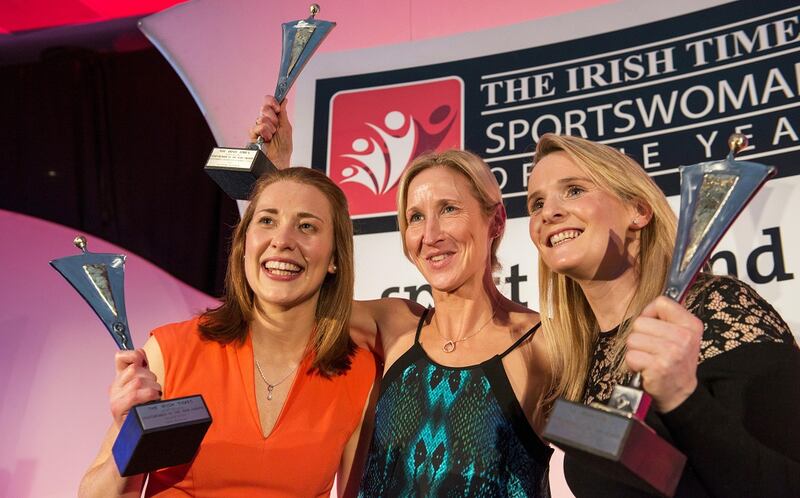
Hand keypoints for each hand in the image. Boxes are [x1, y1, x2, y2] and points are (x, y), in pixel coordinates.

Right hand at [109, 349, 161, 428]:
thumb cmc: (144, 408)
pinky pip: (134, 394)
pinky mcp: (117, 408)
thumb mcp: (145, 385)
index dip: (134, 355)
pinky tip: (152, 399)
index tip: (143, 363)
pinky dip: (148, 395)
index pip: (120, 356)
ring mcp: (114, 397)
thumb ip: (143, 368)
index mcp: (121, 378)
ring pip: (138, 381)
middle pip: (135, 369)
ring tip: (153, 397)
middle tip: (153, 390)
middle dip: (151, 378)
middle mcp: (115, 386)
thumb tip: (140, 351)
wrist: (135, 432)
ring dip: (153, 388)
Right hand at [248, 95, 292, 168]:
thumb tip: (284, 100)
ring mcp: (258, 128)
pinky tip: (267, 138)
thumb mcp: (286, 127)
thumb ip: (283, 113)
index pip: (269, 102)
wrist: (279, 160)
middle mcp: (265, 121)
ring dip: (270, 127)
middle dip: (272, 117)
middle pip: (264, 107)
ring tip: (272, 136)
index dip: (272, 102)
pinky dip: (263, 132)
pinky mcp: (253, 135)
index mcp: (274, 118)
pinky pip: (256, 127)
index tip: (277, 108)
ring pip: (261, 118)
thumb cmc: (283, 147)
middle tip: (276, 126)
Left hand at [625, 296, 703, 412]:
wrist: (679, 393)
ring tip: (649, 359)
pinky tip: (646, 368)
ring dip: (636, 351)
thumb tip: (648, 303)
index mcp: (691, 325)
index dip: (650, 314)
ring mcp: (672, 352)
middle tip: (652, 349)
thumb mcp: (681, 335)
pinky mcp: (659, 366)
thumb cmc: (674, 361)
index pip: (661, 303)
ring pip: (633, 339)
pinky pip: (631, 356)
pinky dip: (634, 364)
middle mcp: (684, 337)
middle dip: (640, 336)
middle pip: (640, 322)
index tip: (654, 327)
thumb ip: (667, 317)